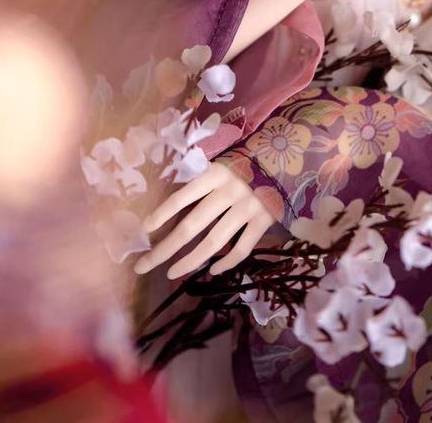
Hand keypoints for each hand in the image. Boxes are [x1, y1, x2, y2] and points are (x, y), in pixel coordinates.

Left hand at [133, 161, 275, 280]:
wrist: (288, 157)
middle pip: (191, 226)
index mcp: (215, 173)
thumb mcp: (222, 164)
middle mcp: (229, 191)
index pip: (181, 197)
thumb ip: (202, 182)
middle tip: (143, 265)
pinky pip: (241, 248)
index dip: (161, 215)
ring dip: (190, 261)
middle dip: (165, 248)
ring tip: (171, 273)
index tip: (143, 232)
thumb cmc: (248, 161)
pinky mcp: (264, 221)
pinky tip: (212, 270)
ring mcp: (248, 208)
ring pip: (213, 243)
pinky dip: (226, 263)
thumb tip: (172, 209)